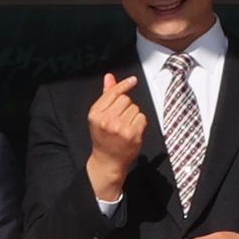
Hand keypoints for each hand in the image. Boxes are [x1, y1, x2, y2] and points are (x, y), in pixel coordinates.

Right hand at [82, 71, 145, 200]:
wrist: (108, 161)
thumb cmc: (103, 138)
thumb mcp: (99, 116)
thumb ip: (106, 95)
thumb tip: (109, 77)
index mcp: (96, 114)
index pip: (113, 93)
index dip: (124, 85)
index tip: (132, 80)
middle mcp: (107, 120)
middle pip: (126, 99)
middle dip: (126, 106)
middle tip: (120, 119)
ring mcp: (120, 127)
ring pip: (135, 108)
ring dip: (133, 115)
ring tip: (125, 126)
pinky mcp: (132, 134)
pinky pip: (142, 118)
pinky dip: (139, 123)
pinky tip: (132, 130)